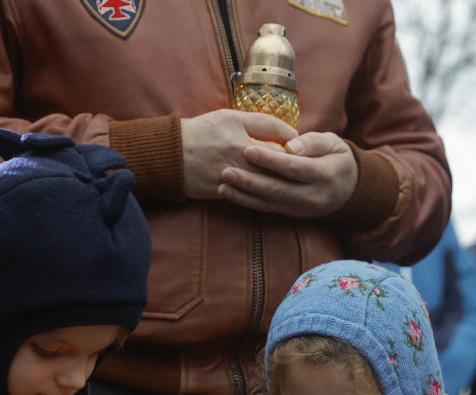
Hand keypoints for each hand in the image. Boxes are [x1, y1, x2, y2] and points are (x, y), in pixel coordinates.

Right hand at [180, 109, 296, 200]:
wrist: (169, 155)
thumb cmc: (200, 132)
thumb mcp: (228, 117)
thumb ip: (259, 123)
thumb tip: (289, 133)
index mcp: (239, 130)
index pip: (279, 134)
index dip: (295, 142)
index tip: (302, 147)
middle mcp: (237, 152)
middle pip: (277, 161)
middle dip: (294, 165)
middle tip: (307, 167)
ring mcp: (231, 174)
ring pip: (267, 181)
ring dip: (283, 182)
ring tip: (295, 182)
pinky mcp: (224, 191)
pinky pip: (252, 196)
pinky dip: (266, 196)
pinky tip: (276, 195)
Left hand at [217, 132, 358, 218]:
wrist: (349, 189)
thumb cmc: (337, 158)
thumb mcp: (333, 143)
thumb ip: (313, 142)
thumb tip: (291, 145)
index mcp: (323, 175)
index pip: (292, 168)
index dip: (270, 160)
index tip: (248, 150)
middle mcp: (311, 196)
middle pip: (276, 189)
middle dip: (249, 181)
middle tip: (226, 171)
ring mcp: (300, 209)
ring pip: (268, 203)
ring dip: (243, 196)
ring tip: (222, 186)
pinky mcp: (290, 214)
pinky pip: (267, 209)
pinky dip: (247, 203)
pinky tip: (230, 195)